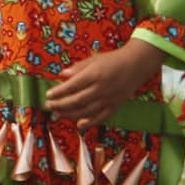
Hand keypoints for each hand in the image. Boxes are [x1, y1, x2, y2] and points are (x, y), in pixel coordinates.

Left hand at [47, 40, 163, 127]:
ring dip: (71, 114)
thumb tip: (62, 75)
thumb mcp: (93, 59)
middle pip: (78, 100)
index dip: (59, 92)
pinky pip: (102, 117)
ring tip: (58, 114)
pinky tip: (79, 125)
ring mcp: (109, 99)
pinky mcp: (116, 106)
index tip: (48, 94)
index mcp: (94, 75)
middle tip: (49, 105)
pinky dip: (90, 122)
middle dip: (61, 105)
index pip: (73, 86)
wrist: (136, 65)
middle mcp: (101, 88)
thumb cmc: (112, 60)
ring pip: (87, 111)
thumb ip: (78, 68)